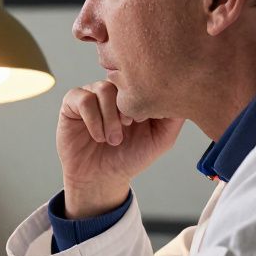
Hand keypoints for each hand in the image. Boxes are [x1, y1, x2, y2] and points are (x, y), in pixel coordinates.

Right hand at [56, 80, 183, 218]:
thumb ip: (174, 117)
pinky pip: (83, 99)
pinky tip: (98, 136)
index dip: (146, 97)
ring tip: (113, 139)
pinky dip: (94, 120)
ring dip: (111, 118)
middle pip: (123, 80)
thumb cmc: (130, 158)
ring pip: (103, 89)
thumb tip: (183, 92)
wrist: (101, 178)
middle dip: (128, 107)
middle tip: (130, 127)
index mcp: (134, 93)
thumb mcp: (161, 139)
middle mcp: (113, 90)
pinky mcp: (72, 103)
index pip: (143, 77)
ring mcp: (92, 94)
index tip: (145, 121)